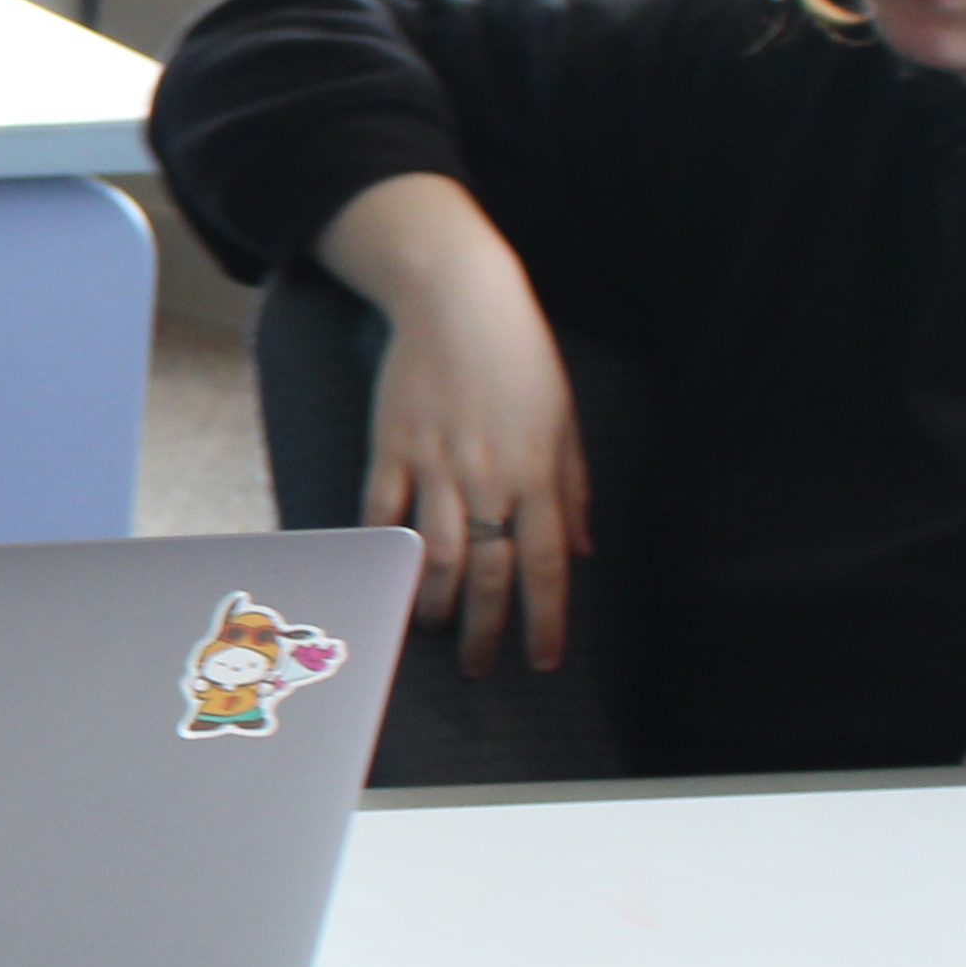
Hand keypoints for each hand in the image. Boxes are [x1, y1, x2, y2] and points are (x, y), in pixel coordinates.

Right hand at [340, 218, 596, 679]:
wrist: (457, 301)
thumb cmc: (518, 356)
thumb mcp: (565, 418)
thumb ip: (574, 487)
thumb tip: (584, 548)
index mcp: (538, 474)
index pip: (546, 567)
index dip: (544, 621)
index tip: (541, 660)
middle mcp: (489, 478)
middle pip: (490, 573)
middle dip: (486, 629)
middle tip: (479, 665)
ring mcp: (436, 465)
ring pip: (435, 554)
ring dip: (433, 602)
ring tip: (432, 627)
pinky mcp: (391, 448)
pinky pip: (383, 514)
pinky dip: (381, 551)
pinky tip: (382, 577)